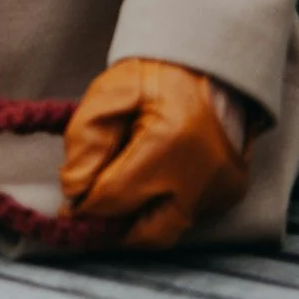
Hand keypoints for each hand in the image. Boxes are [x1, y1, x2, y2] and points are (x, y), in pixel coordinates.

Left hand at [60, 57, 252, 249]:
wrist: (206, 66)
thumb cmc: (154, 76)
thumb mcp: (108, 93)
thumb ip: (85, 140)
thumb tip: (74, 189)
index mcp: (168, 144)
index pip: (115, 198)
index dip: (85, 205)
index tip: (68, 204)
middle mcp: (202, 176)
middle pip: (148, 233)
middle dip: (114, 229)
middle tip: (90, 215)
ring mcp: (221, 189)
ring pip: (169, 232)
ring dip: (138, 223)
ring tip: (116, 201)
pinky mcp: (230, 193)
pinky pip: (189, 217)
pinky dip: (163, 210)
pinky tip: (149, 186)